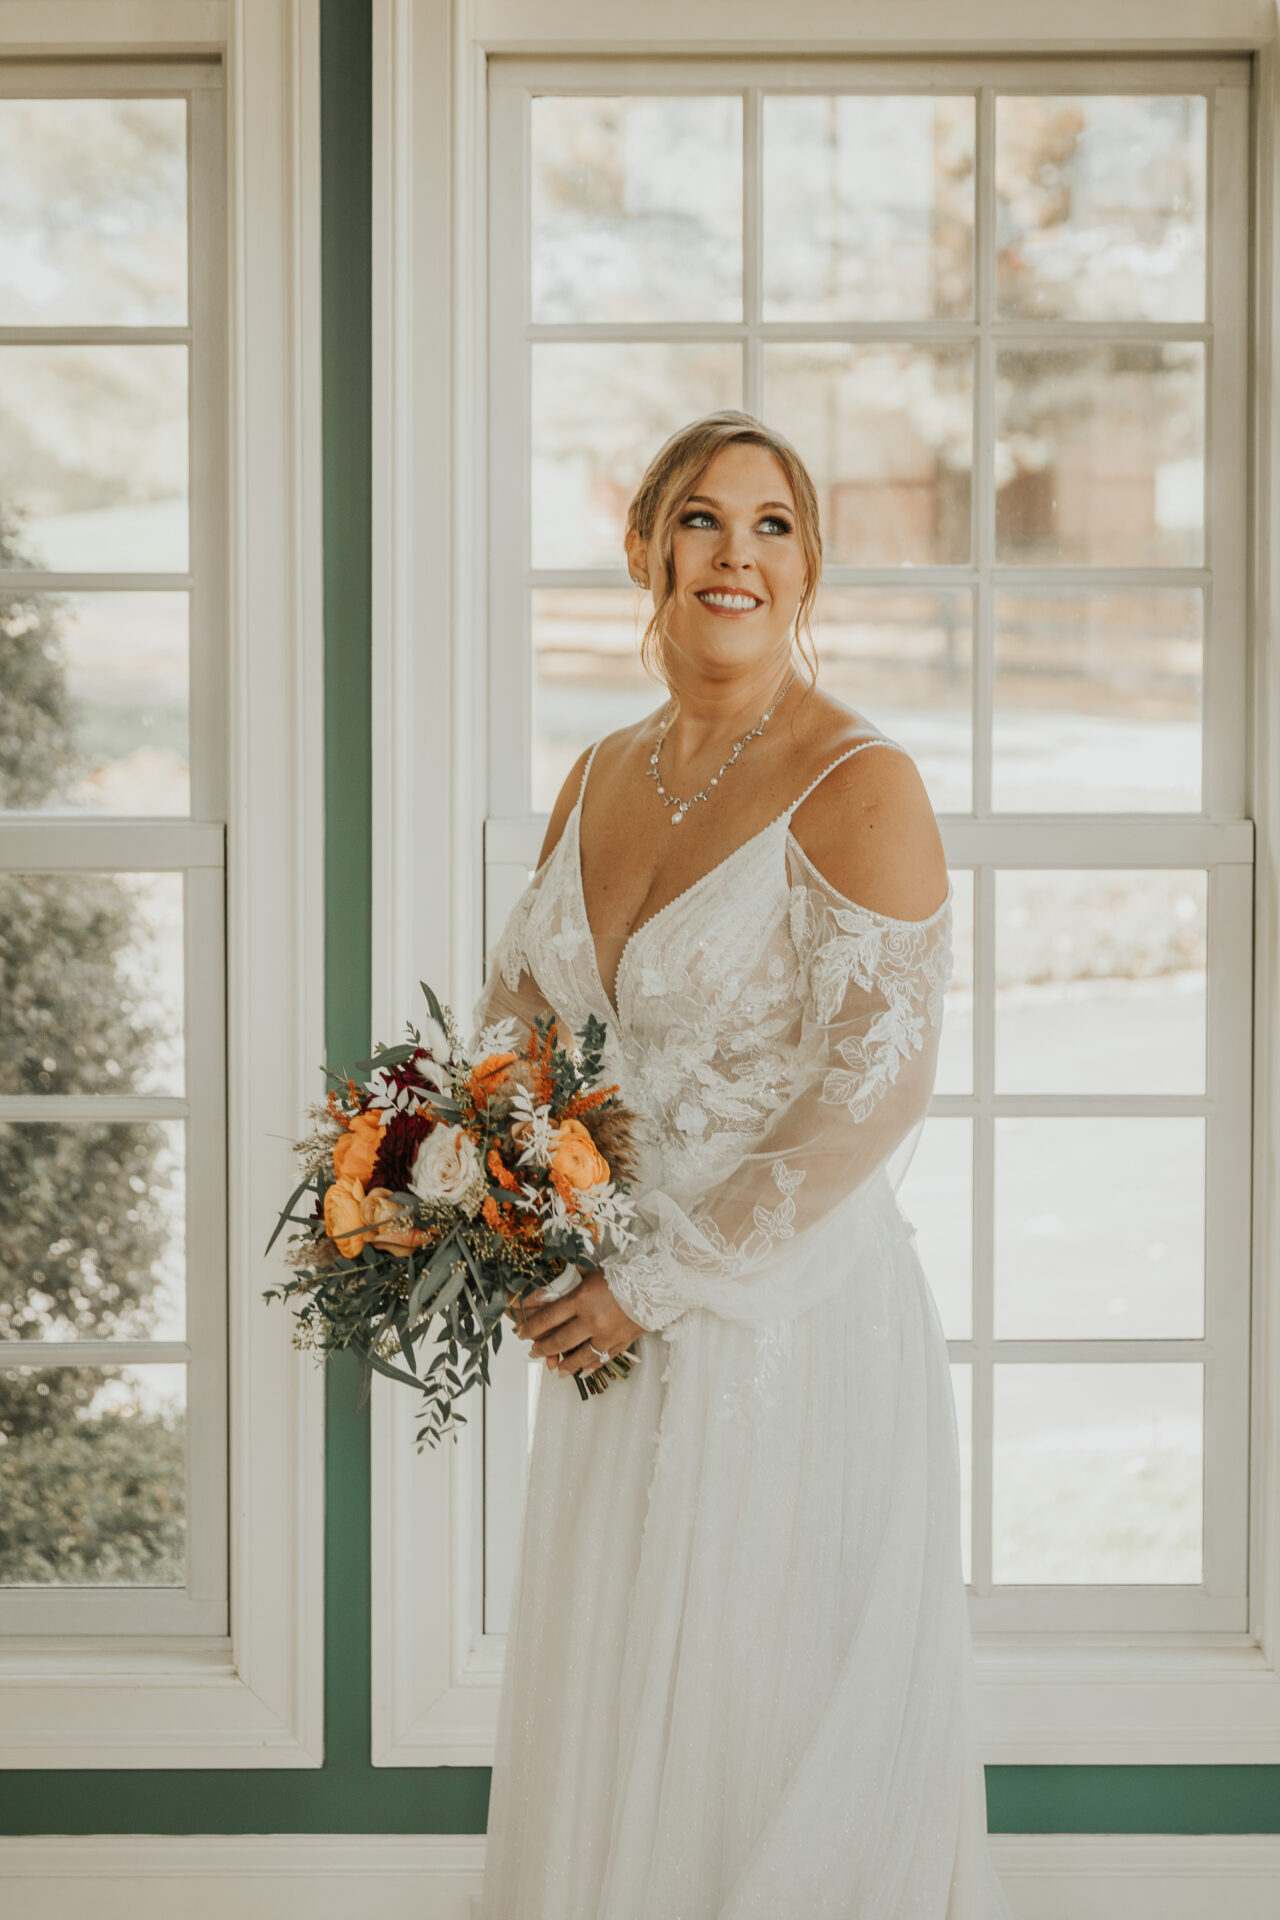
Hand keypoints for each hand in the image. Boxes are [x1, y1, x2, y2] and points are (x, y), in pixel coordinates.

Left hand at [506, 1268, 644, 1376]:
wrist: (662, 1280)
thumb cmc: (628, 1270)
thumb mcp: (595, 1271)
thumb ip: (574, 1282)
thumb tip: (554, 1287)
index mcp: (581, 1299)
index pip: (547, 1318)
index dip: (531, 1327)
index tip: (521, 1332)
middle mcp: (591, 1321)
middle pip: (559, 1340)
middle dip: (542, 1347)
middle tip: (533, 1351)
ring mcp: (608, 1335)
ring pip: (580, 1357)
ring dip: (564, 1365)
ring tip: (554, 1371)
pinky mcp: (623, 1342)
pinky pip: (603, 1359)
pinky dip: (590, 1366)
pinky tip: (582, 1372)